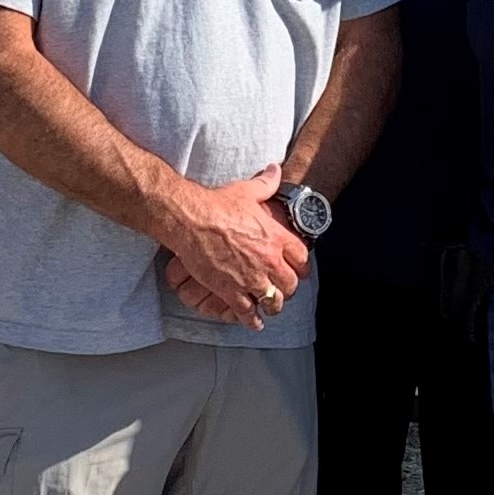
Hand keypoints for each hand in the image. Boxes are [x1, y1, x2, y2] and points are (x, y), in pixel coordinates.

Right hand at [159, 165, 308, 332]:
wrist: (191, 220)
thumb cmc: (218, 204)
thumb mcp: (247, 190)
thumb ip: (266, 184)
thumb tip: (276, 171)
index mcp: (276, 237)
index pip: (302, 257)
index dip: (302, 266)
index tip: (299, 270)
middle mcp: (268, 260)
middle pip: (290, 284)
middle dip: (288, 289)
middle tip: (283, 290)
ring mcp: (251, 278)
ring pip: (273, 301)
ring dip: (273, 305)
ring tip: (270, 308)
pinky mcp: (231, 290)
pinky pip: (248, 312)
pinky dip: (252, 320)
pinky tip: (254, 323)